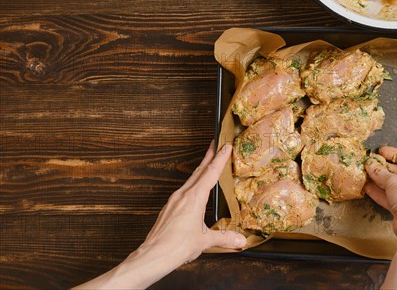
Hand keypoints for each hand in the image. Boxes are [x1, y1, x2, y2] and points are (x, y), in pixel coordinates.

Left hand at [141, 141, 246, 264]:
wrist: (153, 255)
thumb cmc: (176, 247)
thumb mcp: (205, 241)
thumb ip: (224, 238)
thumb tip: (240, 241)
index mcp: (194, 198)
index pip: (210, 173)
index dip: (220, 158)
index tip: (225, 145)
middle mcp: (183, 195)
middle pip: (199, 171)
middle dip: (209, 156)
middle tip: (216, 144)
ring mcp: (174, 201)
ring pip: (191, 179)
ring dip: (201, 169)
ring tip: (208, 163)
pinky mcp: (169, 208)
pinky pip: (184, 190)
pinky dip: (193, 183)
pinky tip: (195, 189)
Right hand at [365, 146, 396, 238]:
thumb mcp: (394, 181)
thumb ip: (381, 173)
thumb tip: (370, 165)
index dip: (394, 154)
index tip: (381, 152)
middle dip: (384, 169)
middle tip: (371, 163)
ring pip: (395, 186)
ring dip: (380, 181)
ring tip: (366, 174)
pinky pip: (391, 198)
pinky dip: (380, 193)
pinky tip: (367, 188)